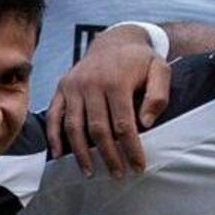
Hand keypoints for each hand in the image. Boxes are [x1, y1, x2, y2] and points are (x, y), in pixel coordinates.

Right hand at [51, 23, 170, 174]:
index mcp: (116, 81)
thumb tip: (145, 123)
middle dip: (108, 156)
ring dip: (81, 154)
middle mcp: (91, 84)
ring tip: (90, 173)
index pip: (124, 124)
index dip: (131, 149)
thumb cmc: (140, 60)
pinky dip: (54, 137)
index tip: (138, 167)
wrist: (115, 40)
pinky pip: (54, 116)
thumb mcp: (160, 69)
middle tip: (118, 175)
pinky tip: (60, 156)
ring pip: (74, 127)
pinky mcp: (61, 88)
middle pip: (98, 130)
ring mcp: (73, 86)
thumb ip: (158, 95)